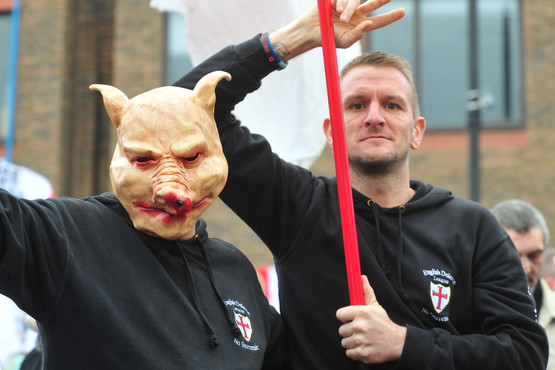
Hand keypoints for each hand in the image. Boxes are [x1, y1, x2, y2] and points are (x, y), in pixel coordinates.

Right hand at [269, 0, 404, 60]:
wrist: (311, 31)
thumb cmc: (328, 39)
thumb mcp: (344, 41)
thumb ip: (357, 35)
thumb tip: (369, 23)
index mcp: (360, 25)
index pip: (379, 21)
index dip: (391, 17)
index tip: (403, 12)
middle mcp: (357, 13)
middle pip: (374, 4)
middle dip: (382, 0)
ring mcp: (347, 4)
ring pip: (356, 1)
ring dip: (349, 8)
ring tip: (341, 16)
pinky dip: (342, 3)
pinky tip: (336, 9)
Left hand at [336, 275, 406, 363]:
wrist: (398, 342)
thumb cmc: (385, 324)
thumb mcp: (376, 306)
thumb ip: (366, 292)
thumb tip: (361, 278)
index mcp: (362, 313)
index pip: (340, 314)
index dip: (345, 317)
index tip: (351, 319)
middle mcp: (360, 326)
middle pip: (341, 330)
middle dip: (350, 331)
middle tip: (360, 330)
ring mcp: (360, 340)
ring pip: (345, 342)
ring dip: (352, 341)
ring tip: (363, 339)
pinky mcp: (362, 353)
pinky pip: (348, 352)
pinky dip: (355, 351)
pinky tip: (363, 346)